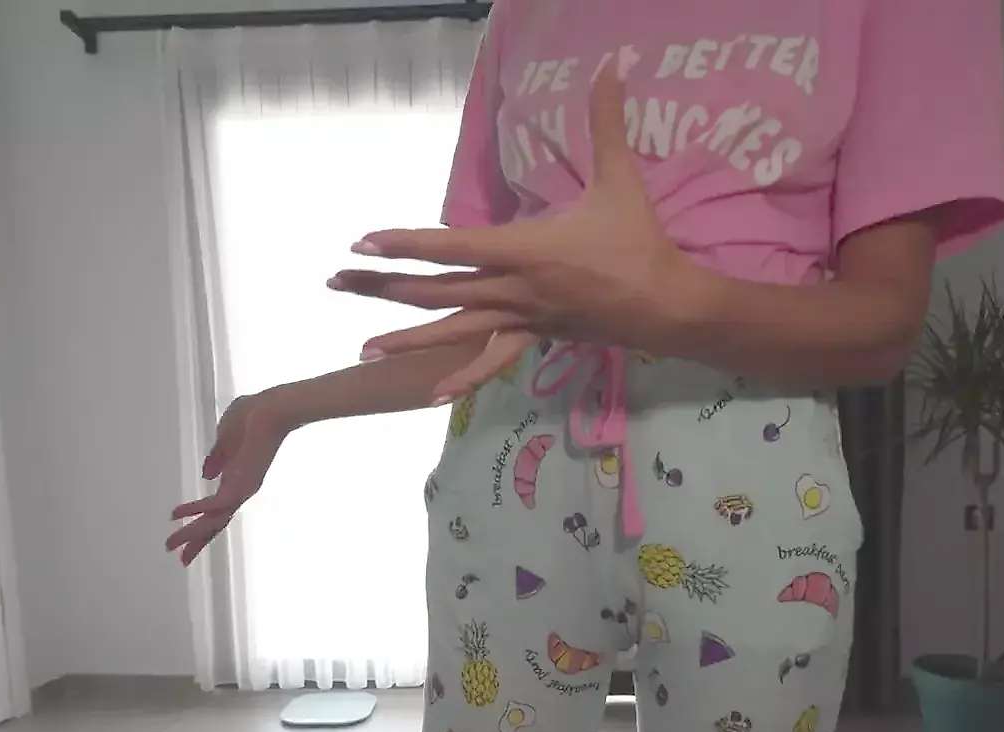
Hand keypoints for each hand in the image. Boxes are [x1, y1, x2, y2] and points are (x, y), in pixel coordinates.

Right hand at [165, 390, 294, 564]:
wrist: (274, 408)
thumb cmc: (254, 415)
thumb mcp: (226, 437)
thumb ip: (217, 457)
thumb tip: (206, 476)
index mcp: (236, 478)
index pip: (216, 508)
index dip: (200, 523)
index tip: (187, 540)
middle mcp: (240, 489)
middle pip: (215, 523)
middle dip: (197, 541)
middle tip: (180, 560)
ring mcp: (242, 488)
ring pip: (213, 520)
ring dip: (191, 533)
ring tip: (170, 544)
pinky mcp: (241, 483)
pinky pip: (214, 502)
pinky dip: (194, 509)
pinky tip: (175, 514)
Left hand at [328, 62, 697, 393]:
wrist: (667, 306)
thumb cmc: (638, 242)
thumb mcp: (620, 178)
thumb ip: (607, 122)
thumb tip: (613, 64)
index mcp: (525, 250)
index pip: (451, 247)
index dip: (405, 243)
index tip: (364, 240)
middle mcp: (512, 289)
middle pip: (435, 290)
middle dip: (382, 285)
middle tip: (336, 280)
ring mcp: (520, 319)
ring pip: (453, 329)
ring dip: (406, 338)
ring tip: (362, 347)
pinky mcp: (533, 337)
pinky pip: (491, 360)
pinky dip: (462, 377)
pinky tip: (432, 394)